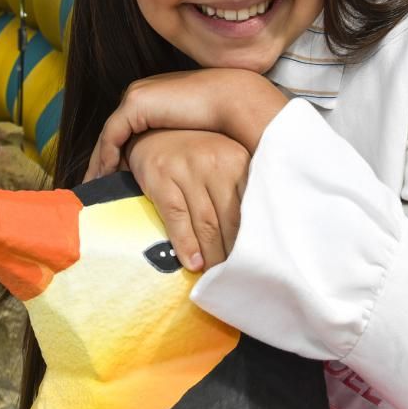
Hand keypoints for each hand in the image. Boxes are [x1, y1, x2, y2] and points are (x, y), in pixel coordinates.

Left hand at [85, 69, 286, 181]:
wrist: (231, 99)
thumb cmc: (218, 120)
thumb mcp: (189, 135)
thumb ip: (175, 145)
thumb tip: (170, 170)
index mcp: (151, 99)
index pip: (125, 131)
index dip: (117, 155)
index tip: (110, 178)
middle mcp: (139, 93)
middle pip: (112, 133)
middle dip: (103, 160)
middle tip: (94, 185)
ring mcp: (135, 96)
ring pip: (109, 135)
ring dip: (100, 162)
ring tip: (96, 186)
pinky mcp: (136, 104)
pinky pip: (113, 135)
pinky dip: (107, 156)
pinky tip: (107, 176)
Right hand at [125, 130, 248, 271]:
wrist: (152, 131)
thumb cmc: (193, 153)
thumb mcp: (222, 161)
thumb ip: (238, 190)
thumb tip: (255, 235)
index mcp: (236, 160)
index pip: (250, 207)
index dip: (252, 239)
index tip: (255, 262)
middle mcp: (214, 162)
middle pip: (230, 219)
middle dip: (233, 253)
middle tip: (236, 277)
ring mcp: (186, 169)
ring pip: (206, 223)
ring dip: (212, 255)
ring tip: (215, 276)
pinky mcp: (161, 177)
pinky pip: (177, 218)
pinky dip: (186, 244)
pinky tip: (192, 263)